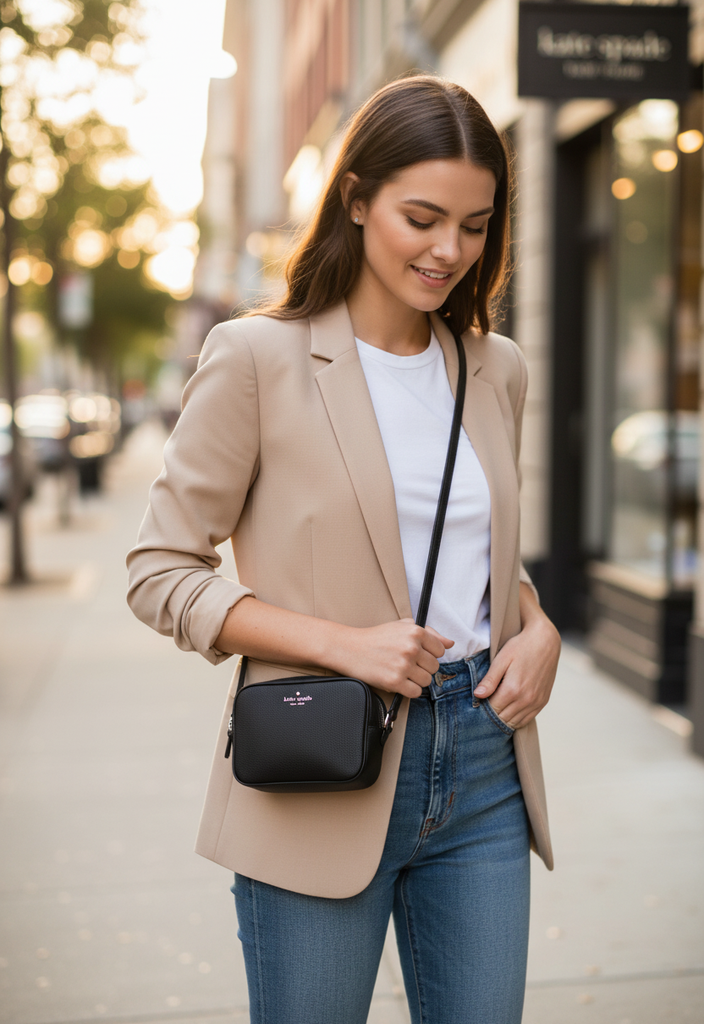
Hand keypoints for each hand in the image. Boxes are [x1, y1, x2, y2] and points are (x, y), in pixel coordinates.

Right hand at [336, 618, 453, 697]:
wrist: (349, 648)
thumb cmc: (377, 637)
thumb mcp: (403, 626)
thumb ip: (429, 633)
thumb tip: (450, 643)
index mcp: (415, 632)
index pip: (440, 650)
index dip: (429, 654)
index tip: (417, 655)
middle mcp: (411, 647)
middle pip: (434, 667)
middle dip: (423, 668)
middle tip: (407, 664)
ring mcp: (403, 665)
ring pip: (427, 681)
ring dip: (416, 680)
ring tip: (402, 673)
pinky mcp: (394, 681)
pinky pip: (415, 692)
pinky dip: (409, 690)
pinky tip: (398, 681)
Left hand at [473, 592, 559, 728]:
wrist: (545, 641)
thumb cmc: (521, 647)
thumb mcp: (501, 659)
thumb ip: (490, 680)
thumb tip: (477, 695)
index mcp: (513, 689)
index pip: (492, 710)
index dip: (482, 708)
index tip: (476, 703)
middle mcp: (526, 699)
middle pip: (502, 719)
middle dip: (491, 715)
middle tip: (483, 707)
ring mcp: (536, 702)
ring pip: (514, 722)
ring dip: (503, 719)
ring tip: (495, 709)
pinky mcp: (543, 702)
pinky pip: (527, 720)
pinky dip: (516, 719)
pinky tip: (508, 711)